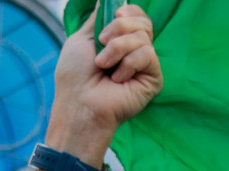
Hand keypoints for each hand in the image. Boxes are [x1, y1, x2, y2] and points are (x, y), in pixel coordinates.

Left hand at [44, 5, 161, 164]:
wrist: (79, 103)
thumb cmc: (75, 76)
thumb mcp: (82, 38)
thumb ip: (98, 19)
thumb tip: (109, 0)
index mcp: (120, 41)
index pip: (137, 16)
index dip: (129, 11)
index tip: (115, 15)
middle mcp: (134, 52)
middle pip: (143, 22)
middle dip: (119, 28)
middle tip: (103, 44)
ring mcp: (145, 66)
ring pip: (143, 37)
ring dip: (118, 49)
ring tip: (105, 67)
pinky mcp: (153, 79)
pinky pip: (147, 55)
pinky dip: (128, 64)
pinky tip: (118, 79)